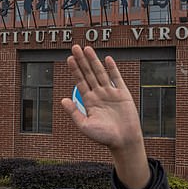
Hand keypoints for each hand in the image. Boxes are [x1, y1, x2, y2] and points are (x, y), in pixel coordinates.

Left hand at [61, 45, 150, 188]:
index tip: (69, 58)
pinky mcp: (123, 94)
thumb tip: (63, 100)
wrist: (123, 141)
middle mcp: (99, 95)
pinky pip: (117, 79)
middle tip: (75, 47)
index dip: (75, 70)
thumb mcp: (85, 126)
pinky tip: (107, 59)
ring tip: (87, 48)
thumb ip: (74, 113)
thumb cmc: (104, 137)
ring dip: (94, 60)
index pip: (80, 82)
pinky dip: (112, 69)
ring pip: (100, 73)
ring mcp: (111, 93)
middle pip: (88, 73)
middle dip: (81, 60)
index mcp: (89, 102)